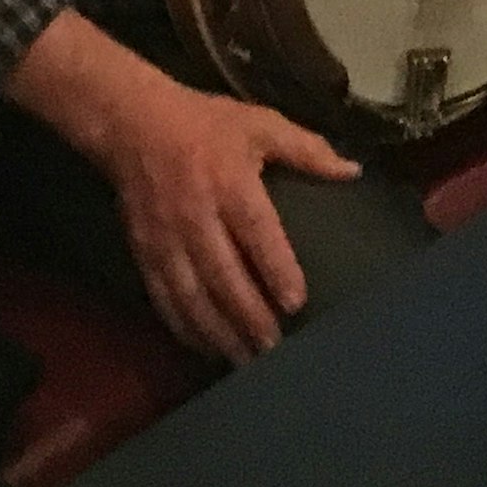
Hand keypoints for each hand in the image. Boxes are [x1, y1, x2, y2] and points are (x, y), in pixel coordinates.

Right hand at [87, 74, 358, 363]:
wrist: (133, 124)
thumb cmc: (207, 124)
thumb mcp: (260, 125)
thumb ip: (307, 150)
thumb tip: (353, 172)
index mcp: (231, 184)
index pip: (256, 232)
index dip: (275, 269)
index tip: (296, 303)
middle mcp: (197, 217)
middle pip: (223, 275)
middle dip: (248, 317)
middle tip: (274, 351)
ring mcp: (166, 239)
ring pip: (192, 296)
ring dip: (217, 332)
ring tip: (243, 361)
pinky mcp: (144, 252)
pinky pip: (164, 297)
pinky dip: (184, 327)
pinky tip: (203, 347)